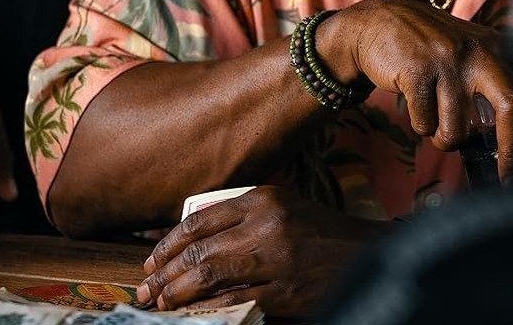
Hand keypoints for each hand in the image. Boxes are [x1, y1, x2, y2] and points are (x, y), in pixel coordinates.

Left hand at [136, 186, 388, 317]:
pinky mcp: (284, 291)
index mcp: (264, 199)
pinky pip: (233, 301)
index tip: (152, 260)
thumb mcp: (284, 208)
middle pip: (199, 250)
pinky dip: (205, 309)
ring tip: (160, 302)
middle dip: (165, 272)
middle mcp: (267, 224)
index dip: (168, 243)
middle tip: (146, 288)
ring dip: (177, 292)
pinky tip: (190, 313)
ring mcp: (276, 259)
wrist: (366, 253)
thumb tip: (192, 237)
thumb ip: (243, 215)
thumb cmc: (322, 231)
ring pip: (210, 275)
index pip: (200, 220)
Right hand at [318, 0, 512, 180]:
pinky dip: (420, 125)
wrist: (376, 24)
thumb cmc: (429, 47)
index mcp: (498, 47)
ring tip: (435, 119)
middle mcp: (479, 51)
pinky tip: (414, 102)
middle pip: (511, 107)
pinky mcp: (418, 72)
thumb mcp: (472, 48)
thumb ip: (499, 75)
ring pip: (457, 130)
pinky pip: (425, 125)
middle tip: (511, 179)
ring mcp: (448, 61)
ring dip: (444, 139)